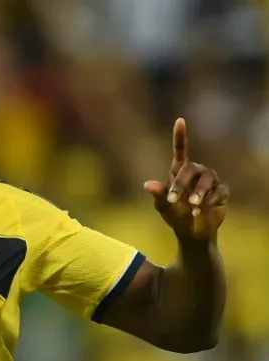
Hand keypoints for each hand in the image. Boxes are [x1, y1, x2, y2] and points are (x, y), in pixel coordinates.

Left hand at [144, 118, 228, 239]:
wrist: (191, 232)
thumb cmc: (174, 215)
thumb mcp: (163, 206)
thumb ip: (158, 195)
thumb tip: (147, 184)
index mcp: (179, 171)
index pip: (181, 149)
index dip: (180, 135)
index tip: (180, 120)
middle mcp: (196, 172)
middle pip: (191, 168)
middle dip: (181, 184)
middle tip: (172, 200)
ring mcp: (210, 181)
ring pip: (207, 178)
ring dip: (198, 193)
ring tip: (191, 207)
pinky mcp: (222, 191)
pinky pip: (219, 191)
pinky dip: (209, 201)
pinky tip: (200, 210)